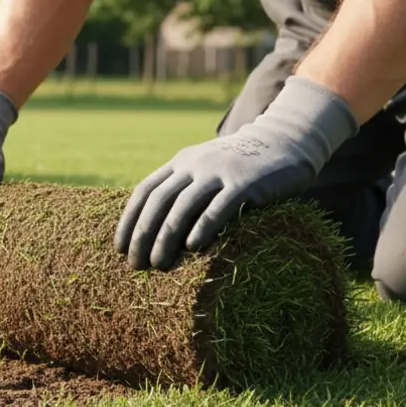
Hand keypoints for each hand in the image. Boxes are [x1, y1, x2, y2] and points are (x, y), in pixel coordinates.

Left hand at [114, 76, 358, 269]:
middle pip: (158, 201)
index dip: (129, 221)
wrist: (285, 141)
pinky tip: (193, 247)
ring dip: (166, 237)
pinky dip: (203, 227)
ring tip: (158, 264)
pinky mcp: (246, 183)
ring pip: (183, 206)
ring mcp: (220, 172)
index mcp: (180, 163)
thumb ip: (185, 190)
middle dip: (142, 234)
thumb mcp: (206, 170)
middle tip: (136, 265)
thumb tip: (157, 231)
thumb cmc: (241, 167)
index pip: (145, 192)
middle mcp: (194, 165)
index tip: (120, 248)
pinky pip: (219, 206)